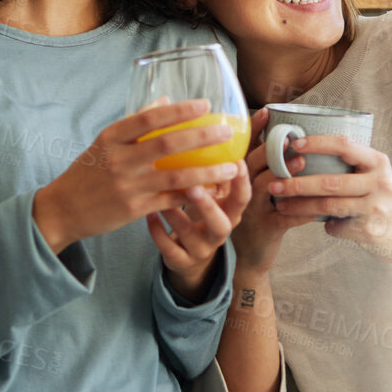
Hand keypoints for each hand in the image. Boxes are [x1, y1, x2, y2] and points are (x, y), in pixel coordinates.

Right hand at [33, 100, 242, 253]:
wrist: (62, 210)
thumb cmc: (88, 172)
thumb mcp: (103, 143)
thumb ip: (134, 123)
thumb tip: (165, 101)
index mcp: (111, 137)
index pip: (148, 118)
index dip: (179, 110)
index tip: (205, 104)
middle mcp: (119, 159)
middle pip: (168, 144)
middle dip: (202, 136)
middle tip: (226, 132)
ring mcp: (127, 186)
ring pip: (176, 176)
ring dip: (208, 171)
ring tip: (231, 167)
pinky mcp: (133, 209)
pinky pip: (171, 200)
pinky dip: (194, 195)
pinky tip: (214, 191)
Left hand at [149, 166, 250, 299]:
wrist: (190, 254)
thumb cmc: (201, 213)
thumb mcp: (214, 195)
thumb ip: (216, 171)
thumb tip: (217, 129)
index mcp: (230, 213)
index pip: (243, 199)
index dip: (242, 183)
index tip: (236, 162)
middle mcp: (219, 233)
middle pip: (221, 224)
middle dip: (208, 206)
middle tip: (194, 186)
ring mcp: (200, 250)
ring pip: (190, 236)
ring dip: (175, 215)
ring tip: (159, 196)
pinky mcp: (180, 261)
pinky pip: (168, 248)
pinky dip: (158, 231)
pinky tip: (148, 215)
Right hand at [230, 107, 320, 272]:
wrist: (249, 259)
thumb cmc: (259, 216)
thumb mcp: (257, 191)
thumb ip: (267, 168)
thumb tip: (291, 138)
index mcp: (239, 177)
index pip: (244, 147)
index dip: (253, 129)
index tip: (267, 111)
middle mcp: (240, 190)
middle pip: (249, 163)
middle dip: (268, 148)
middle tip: (289, 137)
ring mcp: (252, 209)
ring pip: (261, 187)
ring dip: (283, 173)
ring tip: (303, 162)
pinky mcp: (266, 229)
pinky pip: (284, 218)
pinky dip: (302, 210)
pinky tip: (318, 205)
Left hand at [264, 134, 391, 248]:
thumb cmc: (384, 199)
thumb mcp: (377, 175)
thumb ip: (353, 165)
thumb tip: (304, 152)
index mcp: (378, 162)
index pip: (344, 145)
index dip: (316, 144)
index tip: (293, 145)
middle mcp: (379, 182)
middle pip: (330, 181)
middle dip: (297, 184)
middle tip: (273, 184)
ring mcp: (375, 208)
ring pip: (328, 206)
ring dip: (300, 207)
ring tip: (280, 205)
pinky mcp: (370, 231)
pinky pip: (336, 227)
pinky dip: (326, 226)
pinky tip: (321, 225)